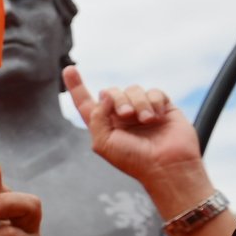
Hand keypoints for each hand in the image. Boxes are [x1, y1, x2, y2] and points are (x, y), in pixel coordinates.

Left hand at [65, 66, 209, 210]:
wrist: (166, 166)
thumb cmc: (134, 160)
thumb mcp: (103, 143)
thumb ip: (96, 117)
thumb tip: (105, 95)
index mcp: (104, 125)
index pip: (86, 102)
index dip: (76, 86)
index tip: (69, 69)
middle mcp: (122, 116)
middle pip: (111, 92)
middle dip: (117, 99)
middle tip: (126, 115)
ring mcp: (142, 110)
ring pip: (133, 89)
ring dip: (137, 103)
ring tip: (146, 121)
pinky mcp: (163, 107)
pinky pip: (154, 92)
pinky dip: (154, 102)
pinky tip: (157, 117)